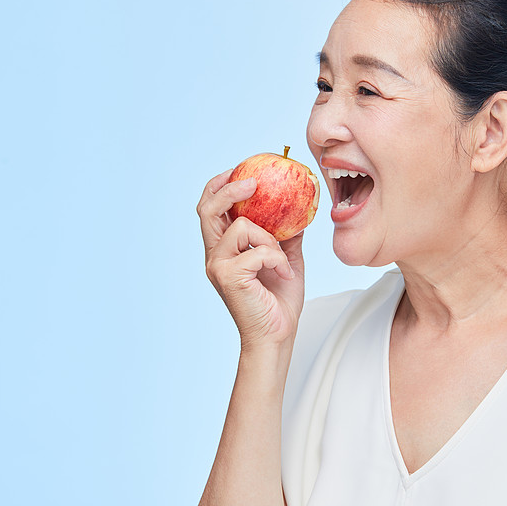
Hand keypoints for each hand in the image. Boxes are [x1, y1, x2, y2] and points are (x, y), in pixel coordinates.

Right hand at [197, 170, 305, 348]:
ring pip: (241, 227)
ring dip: (269, 238)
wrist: (276, 336)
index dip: (219, 186)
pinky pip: (257, 251)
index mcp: (223, 249)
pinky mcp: (229, 277)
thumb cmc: (279, 302)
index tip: (238, 170)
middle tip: (253, 181)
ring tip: (282, 259)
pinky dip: (277, 259)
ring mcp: (218, 266)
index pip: (210, 209)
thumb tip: (298, 209)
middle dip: (229, 189)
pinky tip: (284, 276)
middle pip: (208, 208)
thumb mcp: (287, 260)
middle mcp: (215, 255)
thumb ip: (285, 236)